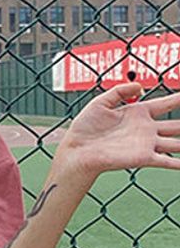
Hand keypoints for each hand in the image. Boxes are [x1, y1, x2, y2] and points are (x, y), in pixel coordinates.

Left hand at [54, 83, 179, 184]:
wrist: (77, 149)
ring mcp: (147, 143)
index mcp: (138, 113)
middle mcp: (147, 128)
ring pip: (178, 142)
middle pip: (178, 124)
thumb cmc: (85, 127)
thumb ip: (119, 91)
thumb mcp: (100, 102)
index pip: (166, 103)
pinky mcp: (143, 157)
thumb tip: (140, 85)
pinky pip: (168, 160)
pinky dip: (179, 162)